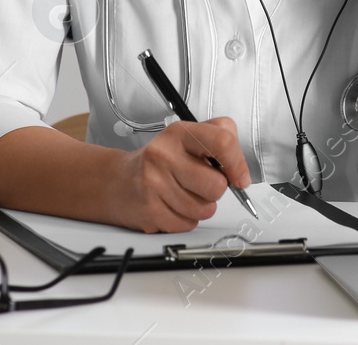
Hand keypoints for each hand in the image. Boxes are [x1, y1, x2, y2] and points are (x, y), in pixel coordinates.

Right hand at [110, 117, 251, 232]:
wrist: (117, 181)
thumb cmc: (159, 160)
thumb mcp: (187, 136)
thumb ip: (219, 138)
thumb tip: (240, 170)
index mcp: (178, 133)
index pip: (222, 141)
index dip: (238, 163)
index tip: (239, 177)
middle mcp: (164, 156)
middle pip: (217, 185)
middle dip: (215, 189)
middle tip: (200, 183)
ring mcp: (155, 184)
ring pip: (205, 209)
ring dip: (201, 206)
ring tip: (183, 193)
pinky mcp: (150, 211)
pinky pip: (189, 223)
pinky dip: (186, 219)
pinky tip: (172, 205)